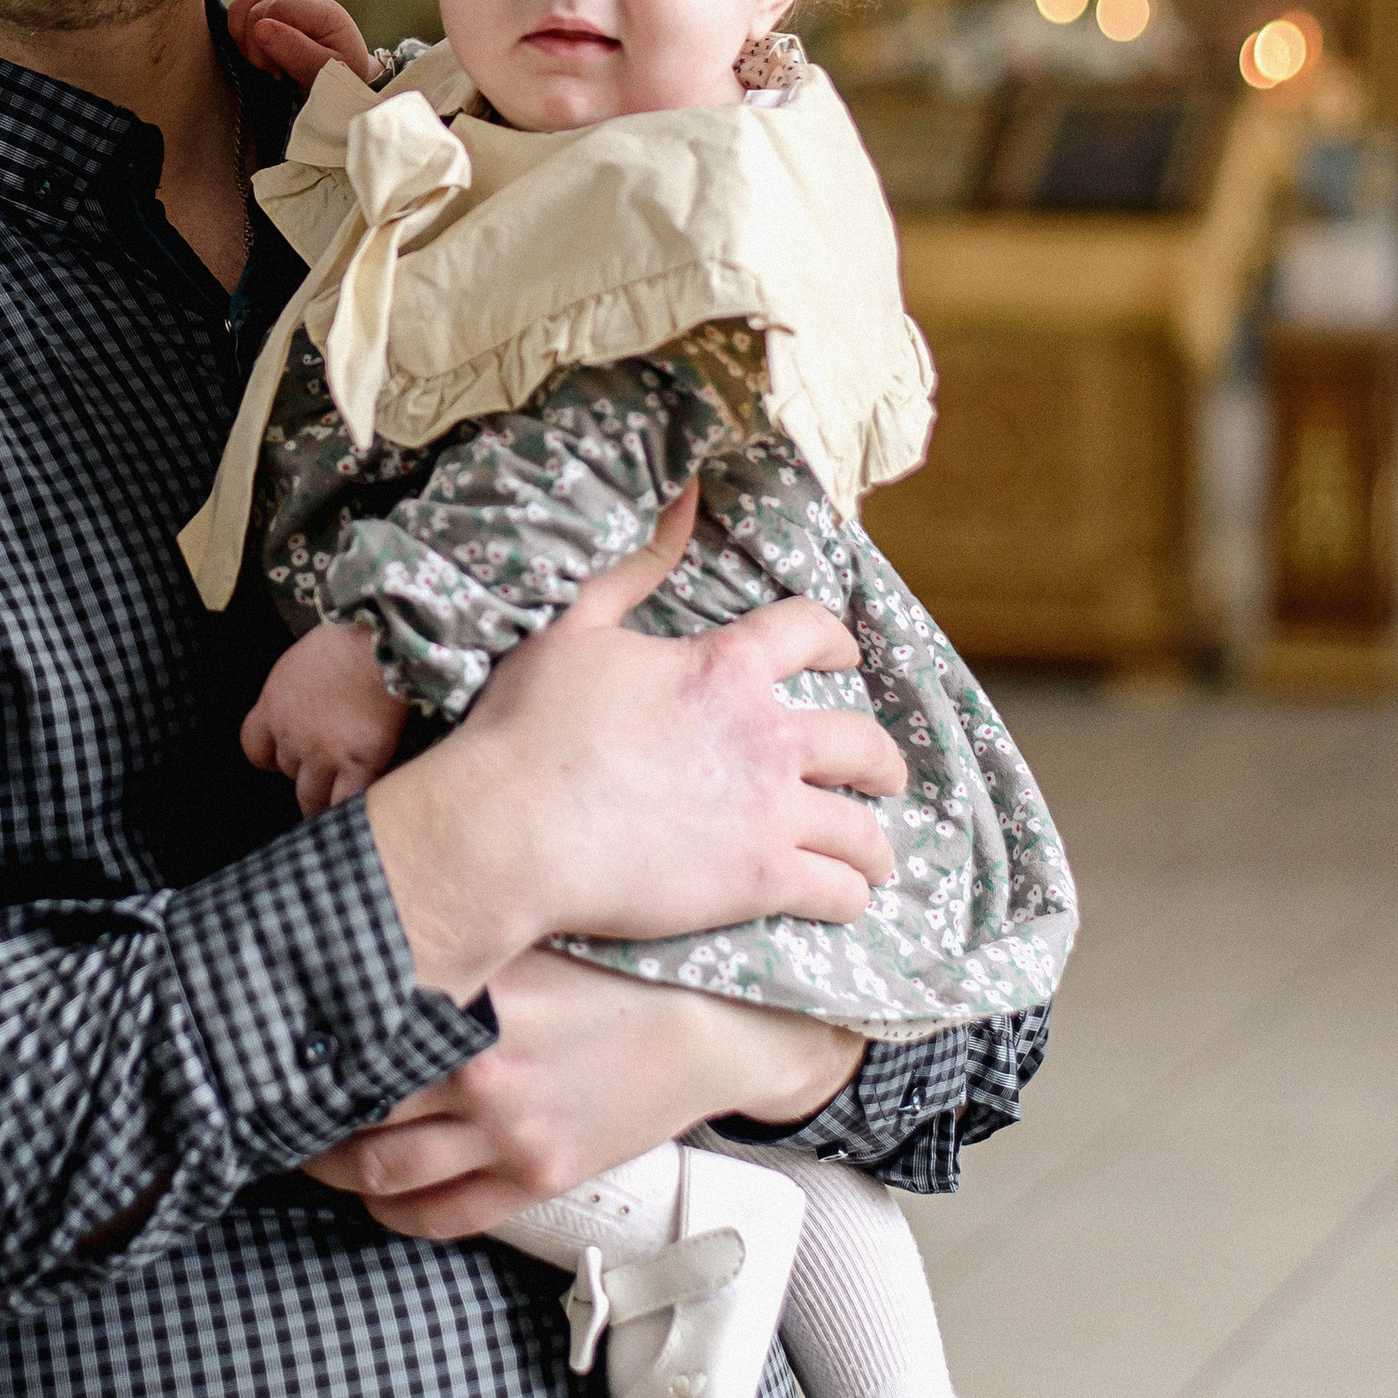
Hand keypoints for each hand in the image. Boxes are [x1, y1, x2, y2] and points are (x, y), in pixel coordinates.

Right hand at [227, 0, 373, 95]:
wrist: (347, 85)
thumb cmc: (340, 80)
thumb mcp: (326, 74)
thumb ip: (297, 51)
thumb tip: (261, 28)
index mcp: (323, 12)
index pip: (274, 7)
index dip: (262, 39)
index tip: (276, 72)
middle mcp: (305, 1)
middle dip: (253, 41)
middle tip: (272, 70)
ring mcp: (290, 3)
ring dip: (242, 30)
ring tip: (260, 59)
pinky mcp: (276, 12)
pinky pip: (245, 4)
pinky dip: (238, 27)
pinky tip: (252, 51)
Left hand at [242, 620, 409, 816]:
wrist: (378, 646)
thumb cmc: (346, 640)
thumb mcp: (301, 662)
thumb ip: (294, 692)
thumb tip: (306, 704)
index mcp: (273, 706)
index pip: (253, 747)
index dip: (268, 757)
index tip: (280, 759)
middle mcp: (291, 735)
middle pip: (287, 771)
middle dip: (303, 773)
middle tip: (321, 774)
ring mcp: (323, 754)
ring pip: (311, 796)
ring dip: (322, 801)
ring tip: (334, 805)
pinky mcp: (357, 764)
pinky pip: (347, 800)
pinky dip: (349, 806)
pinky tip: (358, 808)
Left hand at [304, 957, 863, 1237]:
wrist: (721, 1027)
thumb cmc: (628, 964)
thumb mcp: (537, 928)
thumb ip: (458, 928)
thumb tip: (367, 903)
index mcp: (478, 989)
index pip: (355, 1018)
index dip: (298, 1033)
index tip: (264, 1029)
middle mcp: (484, 1065)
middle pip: (350, 1102)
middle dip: (297, 1106)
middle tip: (270, 1094)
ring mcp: (511, 1130)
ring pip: (379, 1169)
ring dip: (329, 1164)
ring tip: (307, 1144)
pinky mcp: (539, 1177)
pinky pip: (439, 1216)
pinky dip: (391, 1210)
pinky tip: (376, 1191)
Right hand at [364, 542, 901, 1003]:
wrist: (511, 828)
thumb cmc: (531, 726)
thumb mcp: (575, 625)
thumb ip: (637, 566)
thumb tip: (685, 498)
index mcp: (725, 669)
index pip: (809, 631)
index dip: (835, 639)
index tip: (844, 654)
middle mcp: (766, 736)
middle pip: (863, 743)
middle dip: (883, 761)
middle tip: (885, 774)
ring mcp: (770, 812)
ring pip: (862, 829)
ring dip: (874, 844)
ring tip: (874, 859)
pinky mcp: (760, 880)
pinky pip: (837, 891)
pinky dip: (848, 896)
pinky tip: (845, 899)